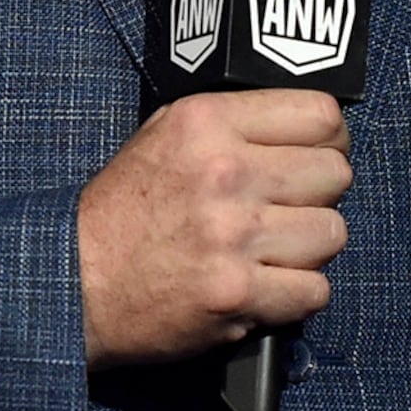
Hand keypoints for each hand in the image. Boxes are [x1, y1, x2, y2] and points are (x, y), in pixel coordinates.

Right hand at [78, 90, 352, 367]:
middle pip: (336, 174)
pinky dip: (297, 296)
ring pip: (332, 233)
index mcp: (208, 123)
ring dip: (310, 248)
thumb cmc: (122, 212)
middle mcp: (225, 172)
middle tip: (291, 209)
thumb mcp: (164, 135)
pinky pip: (315, 291)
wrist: (74, 283)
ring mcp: (233, 236)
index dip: (329, 140)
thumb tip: (305, 128)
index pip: (320, 114)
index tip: (317, 156)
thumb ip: (232, 123)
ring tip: (276, 251)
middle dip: (320, 195)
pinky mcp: (237, 294)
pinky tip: (268, 288)